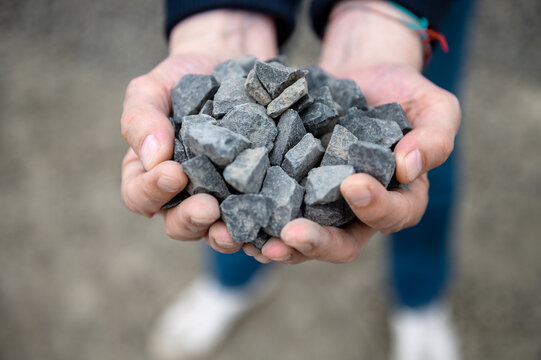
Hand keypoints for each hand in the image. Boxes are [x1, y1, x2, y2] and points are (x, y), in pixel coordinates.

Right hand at [120, 10, 276, 249]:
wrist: (231, 66)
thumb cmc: (184, 79)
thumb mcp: (152, 90)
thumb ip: (142, 119)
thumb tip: (153, 157)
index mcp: (152, 175)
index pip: (140, 195)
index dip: (152, 190)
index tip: (174, 173)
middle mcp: (186, 195)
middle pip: (180, 224)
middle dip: (192, 220)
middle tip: (208, 208)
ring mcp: (222, 199)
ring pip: (218, 231)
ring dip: (226, 236)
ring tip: (237, 230)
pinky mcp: (255, 196)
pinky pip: (257, 219)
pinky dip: (263, 227)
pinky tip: (273, 224)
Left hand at [237, 1, 459, 263]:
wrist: (355, 77)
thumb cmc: (398, 92)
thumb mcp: (431, 106)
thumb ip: (434, 136)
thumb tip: (410, 167)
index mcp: (395, 199)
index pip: (393, 215)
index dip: (377, 207)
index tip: (355, 184)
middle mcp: (354, 214)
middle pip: (340, 244)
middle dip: (316, 243)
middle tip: (290, 236)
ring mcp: (317, 206)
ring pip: (299, 241)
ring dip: (275, 246)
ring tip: (252, 242)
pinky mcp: (285, 191)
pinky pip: (269, 215)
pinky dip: (252, 221)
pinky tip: (231, 219)